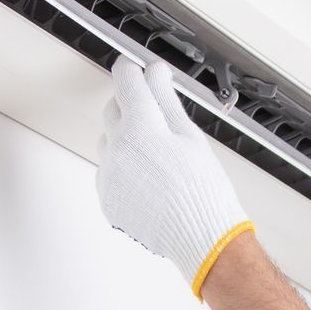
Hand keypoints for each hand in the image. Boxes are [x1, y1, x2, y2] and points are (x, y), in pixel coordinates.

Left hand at [96, 58, 252, 294]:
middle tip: (156, 122)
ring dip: (125, 141)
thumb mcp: (190, 136)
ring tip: (156, 161)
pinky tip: (149, 183)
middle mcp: (118, 149)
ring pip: (108, 142)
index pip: (124, 80)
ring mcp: (109, 176)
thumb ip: (165, 98)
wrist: (203, 239)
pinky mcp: (107, 198)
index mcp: (141, 127)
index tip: (137, 71)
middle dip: (130, 108)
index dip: (132, 71)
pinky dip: (123, 171)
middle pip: (112, 109)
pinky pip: (108, 172)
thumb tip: (154, 71)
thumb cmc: (203, 190)